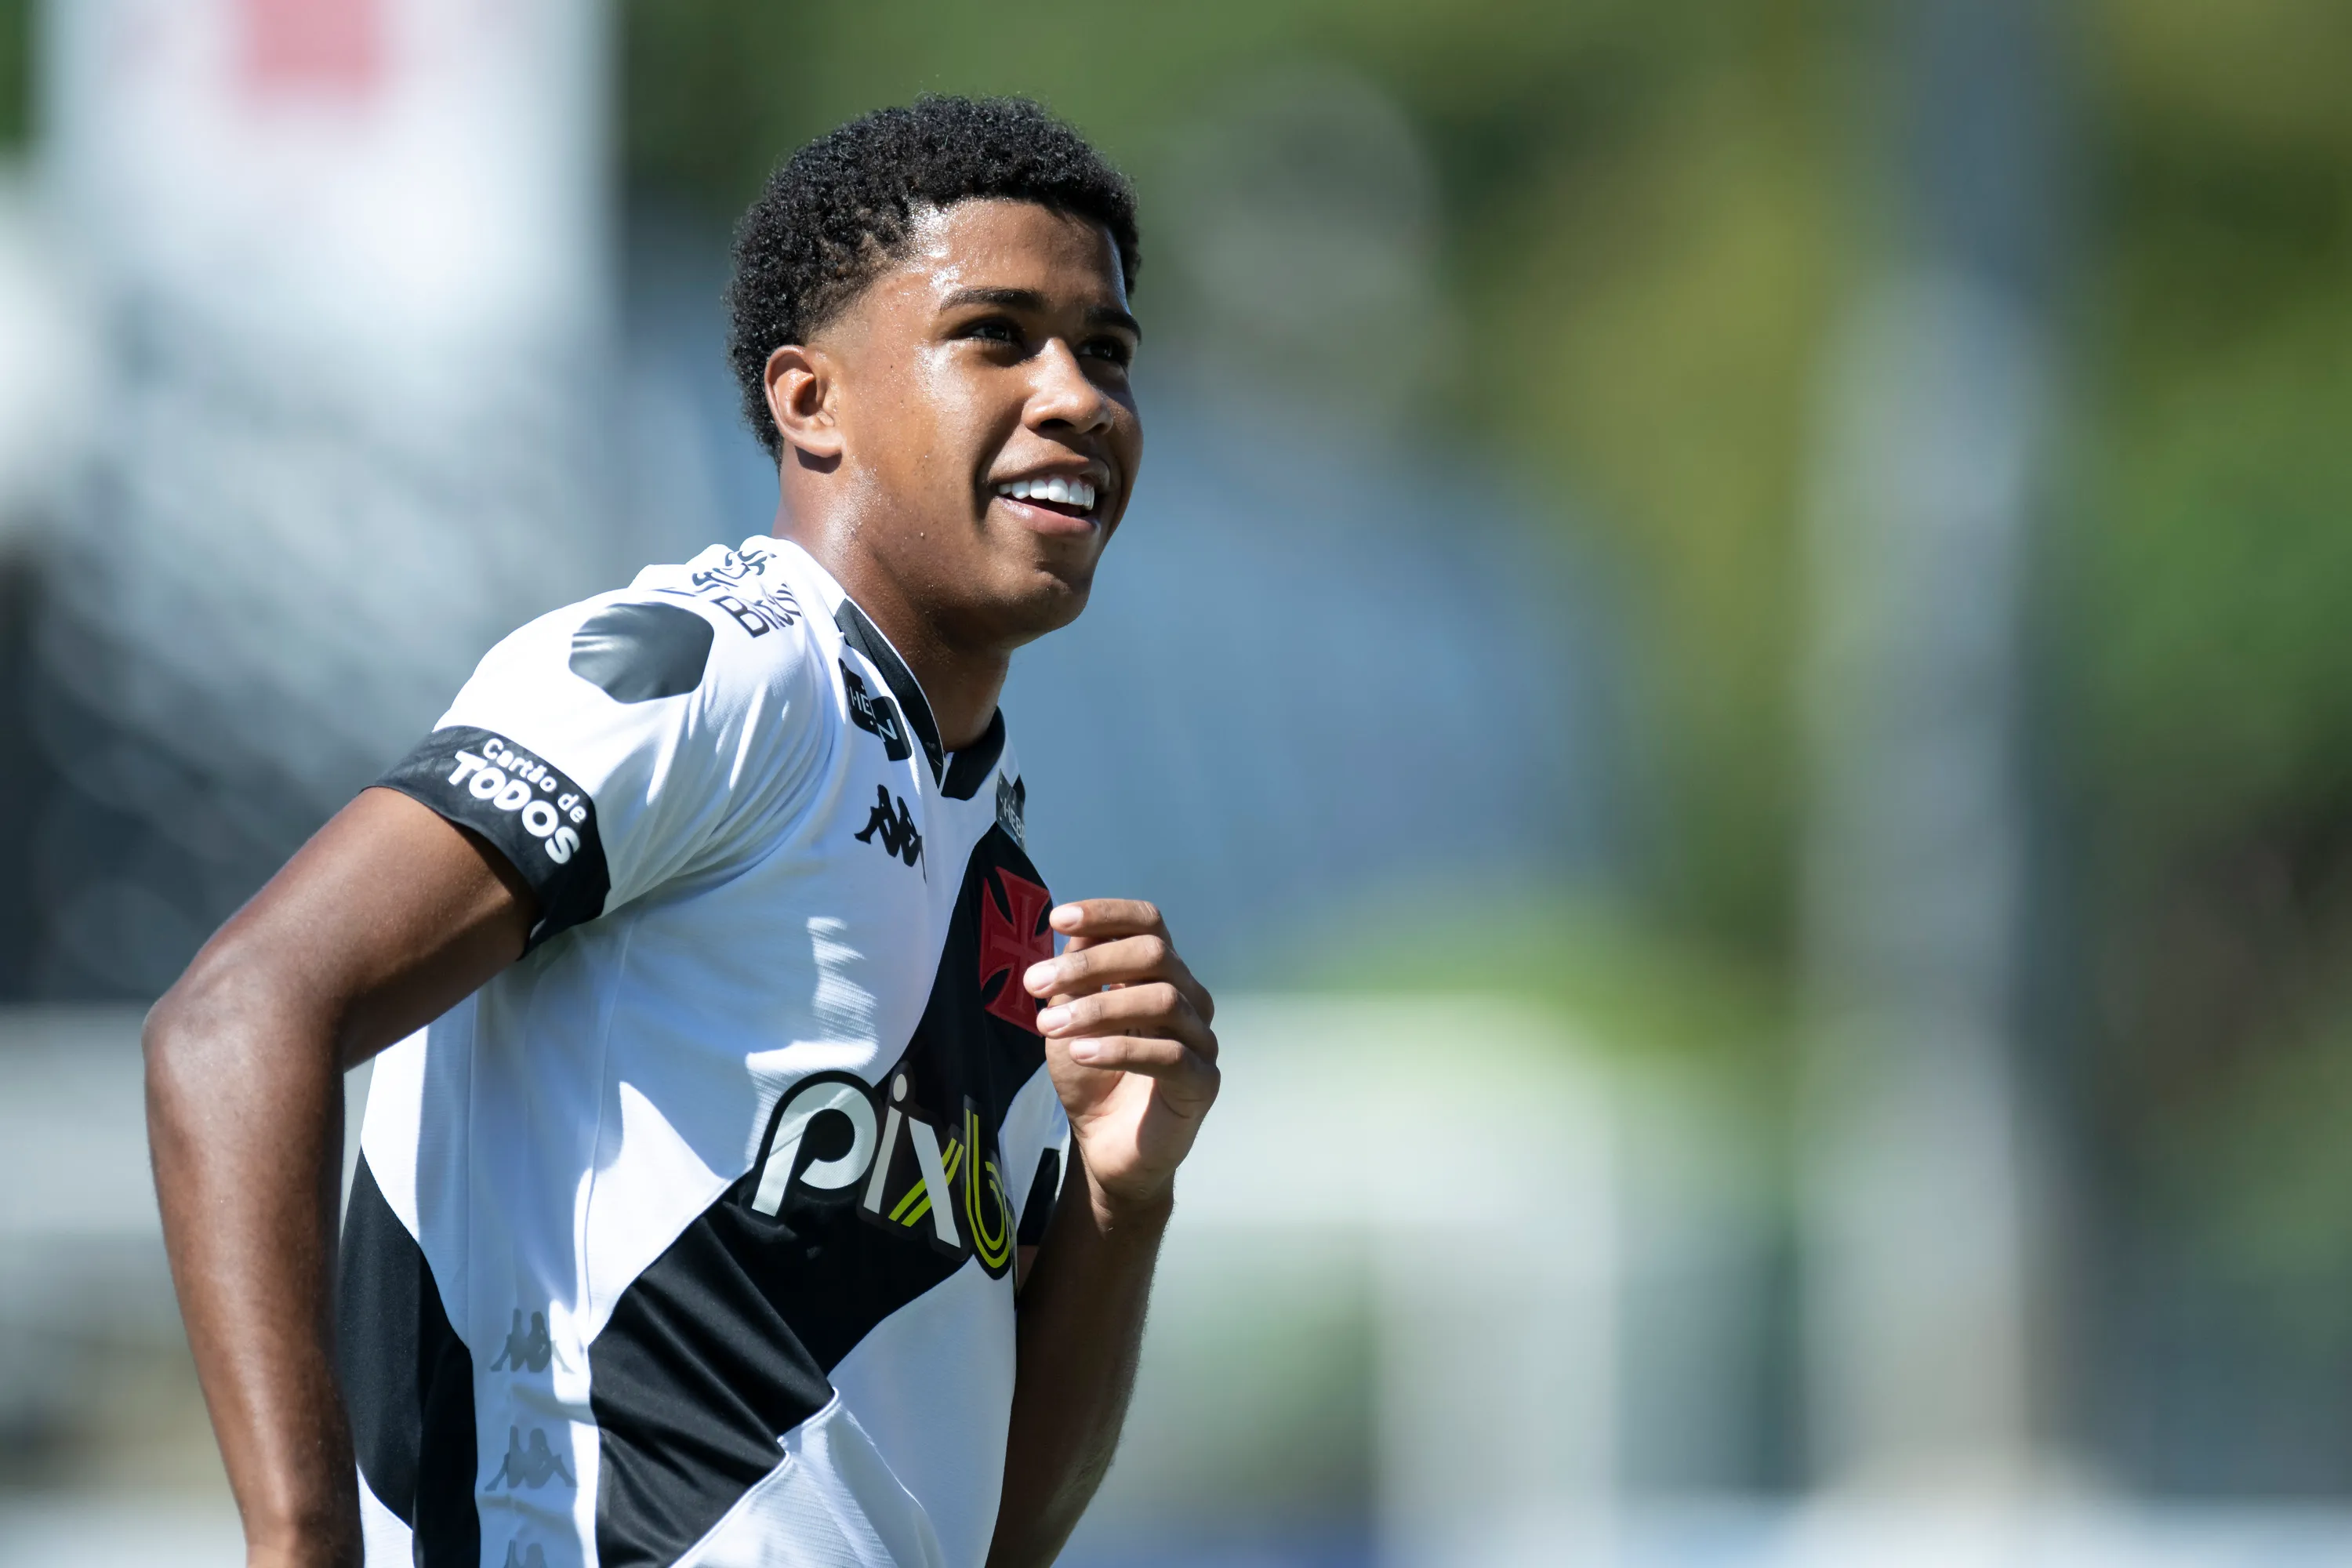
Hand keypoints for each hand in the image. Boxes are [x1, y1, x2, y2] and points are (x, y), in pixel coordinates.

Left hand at [1023, 899, 1218, 1216]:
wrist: (1104, 1147)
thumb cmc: (1091, 1076)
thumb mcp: (1070, 1019)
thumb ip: (1075, 977)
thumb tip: (1074, 929)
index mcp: (1159, 975)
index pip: (1148, 924)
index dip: (1108, 914)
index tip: (1058, 919)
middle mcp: (1189, 998)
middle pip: (1155, 954)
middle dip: (1091, 962)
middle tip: (1036, 981)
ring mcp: (1201, 1039)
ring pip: (1162, 1000)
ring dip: (1098, 1008)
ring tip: (1049, 1026)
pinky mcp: (1202, 1082)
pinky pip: (1169, 1055)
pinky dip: (1120, 1049)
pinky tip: (1081, 1053)